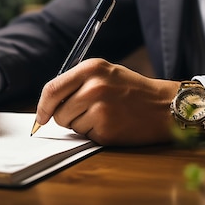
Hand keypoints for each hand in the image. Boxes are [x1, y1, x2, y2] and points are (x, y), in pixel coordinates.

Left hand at [35, 58, 180, 145]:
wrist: (164, 106)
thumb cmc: (131, 90)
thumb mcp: (104, 73)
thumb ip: (76, 82)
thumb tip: (47, 104)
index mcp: (91, 68)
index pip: (52, 89)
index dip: (42, 107)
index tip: (41, 117)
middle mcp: (94, 87)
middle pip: (58, 112)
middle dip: (66, 117)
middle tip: (87, 112)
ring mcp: (100, 109)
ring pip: (71, 126)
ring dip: (83, 125)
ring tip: (105, 115)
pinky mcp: (107, 129)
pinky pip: (86, 136)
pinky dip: (96, 134)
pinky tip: (113, 124)